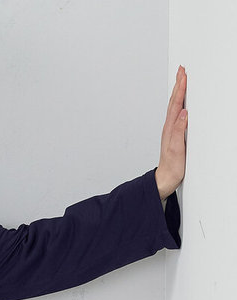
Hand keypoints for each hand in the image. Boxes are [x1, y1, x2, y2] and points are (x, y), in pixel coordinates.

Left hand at [155, 66, 187, 199]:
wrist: (165, 179)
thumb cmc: (172, 167)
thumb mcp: (177, 149)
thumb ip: (179, 130)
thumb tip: (183, 113)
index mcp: (170, 128)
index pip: (176, 104)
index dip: (180, 88)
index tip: (183, 75)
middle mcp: (169, 127)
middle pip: (174, 102)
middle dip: (178, 85)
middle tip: (182, 71)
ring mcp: (171, 131)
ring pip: (174, 106)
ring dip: (178, 92)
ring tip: (181, 80)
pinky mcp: (174, 135)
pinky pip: (176, 114)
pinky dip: (179, 104)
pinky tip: (182, 102)